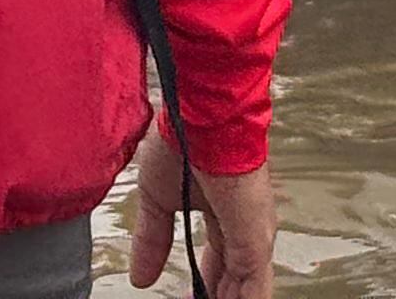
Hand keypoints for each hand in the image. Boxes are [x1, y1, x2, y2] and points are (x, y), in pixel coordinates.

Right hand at [128, 126, 273, 298]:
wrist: (197, 116)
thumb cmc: (182, 139)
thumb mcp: (157, 200)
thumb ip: (152, 240)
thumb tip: (140, 278)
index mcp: (224, 218)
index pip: (220, 265)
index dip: (206, 288)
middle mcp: (244, 230)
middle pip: (235, 283)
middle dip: (215, 298)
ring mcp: (253, 237)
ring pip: (247, 293)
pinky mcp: (255, 242)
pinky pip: (254, 292)